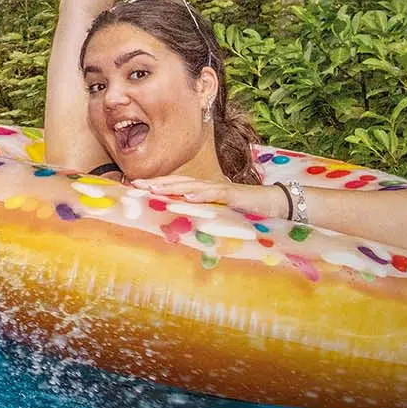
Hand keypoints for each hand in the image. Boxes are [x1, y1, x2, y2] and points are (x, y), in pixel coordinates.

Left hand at [132, 175, 281, 217]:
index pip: (174, 185)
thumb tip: (181, 225)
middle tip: (135, 184)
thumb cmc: (243, 210)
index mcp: (202, 191)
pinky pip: (214, 193)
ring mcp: (219, 189)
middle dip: (155, 183)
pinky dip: (200, 195)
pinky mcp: (232, 195)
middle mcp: (207, 187)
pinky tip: (187, 197)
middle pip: (177, 182)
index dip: (155, 184)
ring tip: (153, 188)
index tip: (134, 186)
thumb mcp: (217, 214)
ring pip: (191, 185)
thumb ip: (201, 216)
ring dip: (171, 186)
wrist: (272, 203)